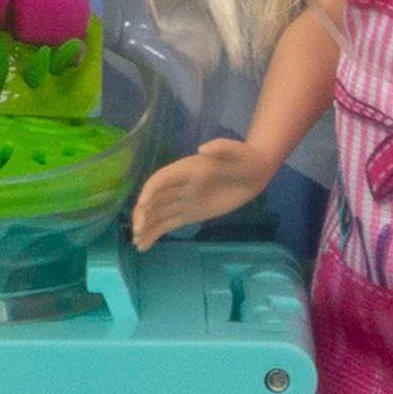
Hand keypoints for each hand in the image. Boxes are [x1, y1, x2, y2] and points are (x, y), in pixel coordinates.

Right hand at [130, 141, 270, 250]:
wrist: (255, 173)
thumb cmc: (245, 159)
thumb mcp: (236, 151)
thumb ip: (221, 148)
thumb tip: (203, 149)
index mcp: (186, 169)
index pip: (161, 179)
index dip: (150, 191)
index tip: (143, 206)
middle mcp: (179, 185)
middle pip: (154, 199)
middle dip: (143, 214)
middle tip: (138, 232)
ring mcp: (183, 201)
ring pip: (157, 215)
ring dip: (145, 227)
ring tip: (137, 243)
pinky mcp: (189, 214)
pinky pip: (168, 224)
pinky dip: (155, 234)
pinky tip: (144, 246)